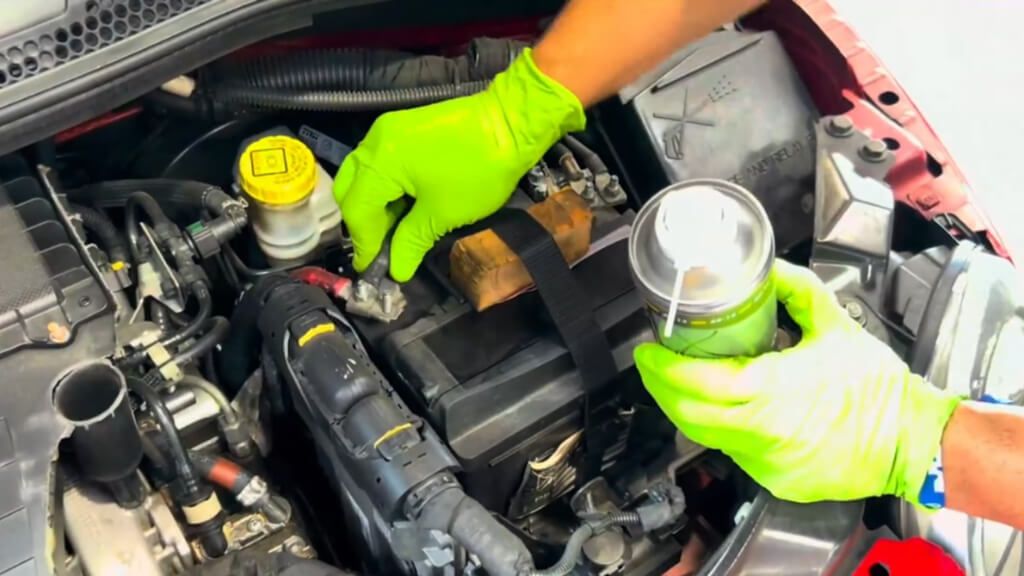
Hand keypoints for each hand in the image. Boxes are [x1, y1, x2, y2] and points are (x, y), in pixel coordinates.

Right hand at [333, 49, 584, 281]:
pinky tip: (405, 205)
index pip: (357, 210)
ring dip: (375, 204)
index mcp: (381, 161)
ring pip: (364, 174)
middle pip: (351, 189)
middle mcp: (376, 140)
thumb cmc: (479, 169)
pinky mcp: (404, 127)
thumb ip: (411, 241)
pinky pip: (381, 160)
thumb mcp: (443, 214)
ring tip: (396, 231)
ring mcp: (389, 129)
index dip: (363, 243)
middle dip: (364, 223)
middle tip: (381, 250)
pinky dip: (386, 186)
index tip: (371, 267)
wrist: (512, 123)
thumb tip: (397, 269)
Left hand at [635, 260, 960, 503]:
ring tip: (685, 381)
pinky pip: (734, 453)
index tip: (648, 352)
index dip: (663, 369)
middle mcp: (762, 433)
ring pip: (707, 436)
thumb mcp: (835, 325)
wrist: (914, 442)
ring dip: (690, 409)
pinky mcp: (775, 479)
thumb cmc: (879, 389)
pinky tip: (730, 409)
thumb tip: (767, 269)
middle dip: (662, 388)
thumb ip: (795, 290)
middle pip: (687, 414)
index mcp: (771, 390)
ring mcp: (766, 462)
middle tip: (654, 364)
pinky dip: (723, 429)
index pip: (695, 383)